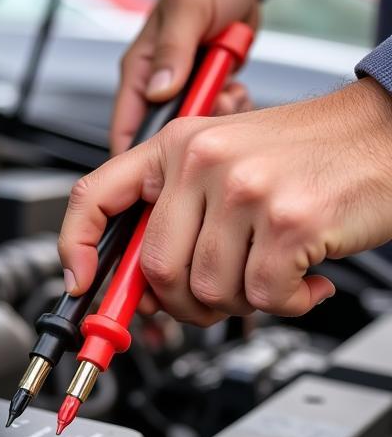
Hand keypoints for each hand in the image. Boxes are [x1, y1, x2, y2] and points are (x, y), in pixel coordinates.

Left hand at [60, 78, 391, 323]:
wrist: (387, 131)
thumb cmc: (306, 156)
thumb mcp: (224, 164)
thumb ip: (175, 214)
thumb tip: (133, 286)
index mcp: (176, 146)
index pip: (94, 196)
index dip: (75, 247)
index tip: (81, 283)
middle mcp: (203, 161)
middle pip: (154, 271)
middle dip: (184, 303)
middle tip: (220, 297)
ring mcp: (246, 190)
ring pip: (208, 291)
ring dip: (243, 303)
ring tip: (273, 274)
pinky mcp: (290, 221)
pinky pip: (263, 299)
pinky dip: (287, 305)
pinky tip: (306, 281)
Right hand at [111, 0, 260, 154]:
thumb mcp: (189, 8)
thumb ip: (172, 50)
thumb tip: (157, 90)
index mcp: (138, 70)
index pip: (123, 129)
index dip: (133, 159)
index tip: (157, 175)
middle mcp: (156, 86)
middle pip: (161, 138)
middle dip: (188, 134)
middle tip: (212, 110)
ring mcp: (184, 91)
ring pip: (193, 132)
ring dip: (215, 117)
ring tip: (228, 92)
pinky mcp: (208, 91)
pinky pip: (217, 118)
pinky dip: (231, 110)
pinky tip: (237, 90)